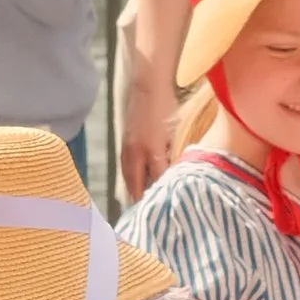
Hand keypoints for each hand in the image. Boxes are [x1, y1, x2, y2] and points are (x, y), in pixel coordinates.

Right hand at [120, 69, 175, 200]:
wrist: (147, 85)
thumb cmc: (165, 105)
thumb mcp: (174, 130)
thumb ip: (172, 152)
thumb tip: (174, 170)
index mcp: (151, 150)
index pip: (156, 179)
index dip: (159, 194)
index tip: (162, 208)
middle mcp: (136, 151)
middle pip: (136, 183)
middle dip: (139, 199)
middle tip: (144, 214)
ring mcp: (127, 146)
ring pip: (128, 175)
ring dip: (132, 189)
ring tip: (137, 203)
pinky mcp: (125, 141)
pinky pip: (125, 165)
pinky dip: (129, 176)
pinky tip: (134, 180)